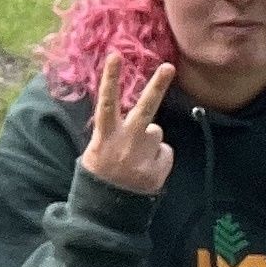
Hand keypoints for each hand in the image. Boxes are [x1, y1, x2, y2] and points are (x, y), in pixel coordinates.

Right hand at [78, 56, 174, 195]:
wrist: (108, 211)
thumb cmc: (101, 173)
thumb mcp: (97, 150)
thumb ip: (118, 132)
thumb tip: (149, 122)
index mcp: (106, 136)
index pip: (107, 102)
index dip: (110, 78)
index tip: (115, 55)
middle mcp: (126, 143)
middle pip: (144, 109)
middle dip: (157, 86)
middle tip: (168, 66)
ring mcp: (143, 157)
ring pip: (156, 132)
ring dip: (150, 141)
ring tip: (136, 158)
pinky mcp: (158, 170)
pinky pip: (165, 152)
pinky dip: (158, 158)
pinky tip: (145, 170)